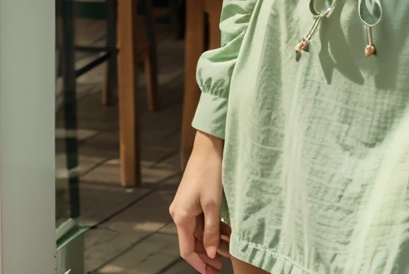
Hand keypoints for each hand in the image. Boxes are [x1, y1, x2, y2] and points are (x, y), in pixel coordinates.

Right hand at [169, 131, 232, 271]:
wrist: (209, 147)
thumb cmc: (210, 172)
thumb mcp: (213, 204)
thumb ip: (212, 231)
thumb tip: (211, 253)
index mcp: (181, 216)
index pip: (187, 250)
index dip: (199, 264)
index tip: (212, 273)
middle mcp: (180, 213)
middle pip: (193, 242)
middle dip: (207, 254)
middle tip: (222, 265)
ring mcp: (186, 205)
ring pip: (198, 231)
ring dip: (212, 241)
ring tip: (229, 250)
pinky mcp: (193, 198)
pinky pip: (201, 219)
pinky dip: (212, 227)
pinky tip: (226, 232)